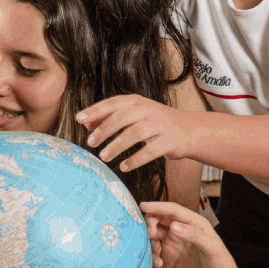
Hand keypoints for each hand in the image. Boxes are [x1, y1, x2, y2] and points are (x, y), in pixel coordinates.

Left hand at [76, 96, 196, 171]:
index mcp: (138, 101)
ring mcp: (160, 124)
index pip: (113, 103)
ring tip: (104, 156)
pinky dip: (135, 159)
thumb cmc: (156, 123)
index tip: (79, 119)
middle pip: (122, 117)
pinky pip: (150, 151)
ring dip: (117, 146)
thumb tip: (87, 124)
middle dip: (104, 130)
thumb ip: (112, 117)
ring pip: (135, 133)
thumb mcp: (136, 115)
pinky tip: (124, 166)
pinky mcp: (170, 141)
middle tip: (91, 142)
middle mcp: (149, 109)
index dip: (95, 111)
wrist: (189, 130)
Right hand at [141, 201, 240, 267]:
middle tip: (150, 235)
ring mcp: (174, 243)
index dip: (157, 206)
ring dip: (150, 242)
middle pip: (158, 220)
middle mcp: (181, 230)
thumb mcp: (212, 247)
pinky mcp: (169, 257)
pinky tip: (159, 264)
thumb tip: (172, 225)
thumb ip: (193, 235)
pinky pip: (154, 252)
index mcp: (193, 222)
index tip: (142, 206)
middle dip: (150, 225)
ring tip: (156, 253)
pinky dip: (152, 256)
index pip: (172, 210)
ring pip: (154, 236)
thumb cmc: (221, 264)